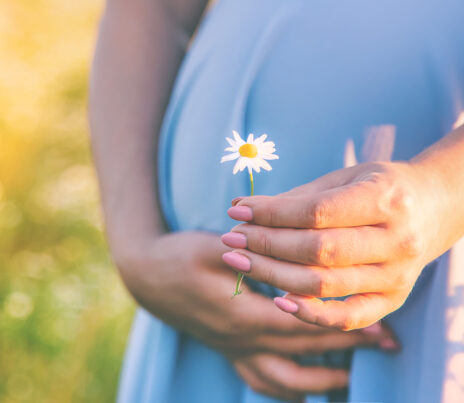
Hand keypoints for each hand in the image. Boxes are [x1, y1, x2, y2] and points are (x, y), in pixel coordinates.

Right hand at [116, 231, 397, 398]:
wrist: (147, 277)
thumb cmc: (178, 256)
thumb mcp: (210, 246)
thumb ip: (250, 252)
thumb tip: (288, 250)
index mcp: (242, 314)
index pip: (304, 325)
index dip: (343, 325)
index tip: (379, 323)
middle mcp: (241, 340)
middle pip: (304, 354)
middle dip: (347, 349)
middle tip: (384, 343)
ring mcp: (234, 350)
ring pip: (283, 381)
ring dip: (320, 381)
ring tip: (350, 377)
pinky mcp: (228, 350)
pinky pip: (262, 381)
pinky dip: (289, 389)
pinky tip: (308, 385)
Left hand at [221, 161, 455, 329]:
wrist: (435, 210)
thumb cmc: (379, 188)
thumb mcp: (344, 179)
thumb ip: (295, 197)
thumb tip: (240, 207)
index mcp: (384, 200)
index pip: (316, 213)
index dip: (271, 214)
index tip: (236, 211)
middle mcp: (396, 241)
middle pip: (317, 250)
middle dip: (265, 245)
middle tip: (231, 237)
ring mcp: (396, 276)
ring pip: (324, 284)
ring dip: (273, 275)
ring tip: (239, 260)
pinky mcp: (393, 300)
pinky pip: (347, 318)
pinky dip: (311, 314)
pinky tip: (278, 300)